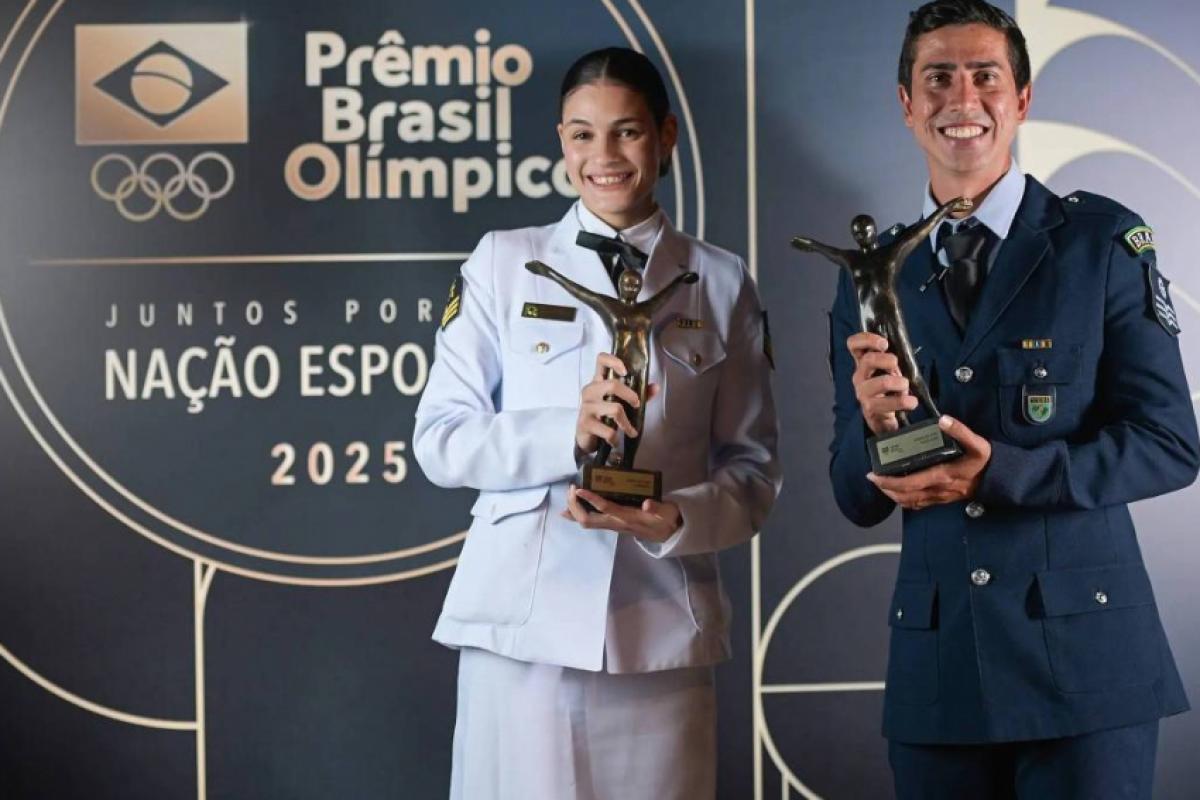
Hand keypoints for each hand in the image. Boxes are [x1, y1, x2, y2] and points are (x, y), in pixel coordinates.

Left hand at [562, 485, 681, 542]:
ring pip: (587, 523)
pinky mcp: (612, 525)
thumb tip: (647, 503)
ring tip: (568, 496)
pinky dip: (577, 516)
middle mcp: (617, 524)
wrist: (669, 534)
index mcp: (629, 518)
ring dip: (574, 511)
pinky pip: (591, 522)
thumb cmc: (667, 519)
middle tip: (572, 488)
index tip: (580, 489)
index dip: (591, 499)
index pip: (606, 508)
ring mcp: (613, 526)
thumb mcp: (667, 512)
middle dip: (576, 506)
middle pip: (589, 520)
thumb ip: (658, 508)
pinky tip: (568, 511)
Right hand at [575, 354, 657, 455]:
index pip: (601, 360)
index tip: (625, 371)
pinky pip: (608, 430)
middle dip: (630, 396)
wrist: (585, 437)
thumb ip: (638, 394)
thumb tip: (656, 387)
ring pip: (614, 409)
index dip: (613, 361)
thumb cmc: (603, 415)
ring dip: (627, 423)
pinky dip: (615, 438)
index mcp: (598, 382)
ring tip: (630, 431)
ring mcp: (586, 407)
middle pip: (613, 385)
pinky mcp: (585, 423)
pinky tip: (615, 440)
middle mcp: (590, 391)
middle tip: (637, 405)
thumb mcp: (619, 402)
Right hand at [847, 332, 918, 434]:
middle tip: (897, 364)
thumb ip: (892, 360)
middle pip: (868, 360)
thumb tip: (903, 349)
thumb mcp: (890, 371)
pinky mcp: (870, 408)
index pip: (854, 345)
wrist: (883, 418)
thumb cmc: (889, 389)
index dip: (866, 339)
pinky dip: (902, 401)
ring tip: (906, 385)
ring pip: (880, 382)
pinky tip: (911, 402)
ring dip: (898, 383)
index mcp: (863, 362)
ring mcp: (863, 392)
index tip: (884, 343)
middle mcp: (859, 376)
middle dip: (886, 359)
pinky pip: (886, 403)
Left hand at [867, 415, 991, 509]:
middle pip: (904, 496)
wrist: (999, 479)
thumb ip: (960, 431)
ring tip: (882, 484)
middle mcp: (938, 490)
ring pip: (910, 502)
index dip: (888, 481)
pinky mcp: (943, 499)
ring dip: (893, 495)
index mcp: (942, 476)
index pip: (908, 483)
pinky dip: (906, 500)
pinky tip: (900, 492)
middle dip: (885, 488)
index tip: (873, 474)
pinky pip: (920, 504)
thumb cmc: (986, 461)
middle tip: (873, 478)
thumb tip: (943, 420)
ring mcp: (940, 497)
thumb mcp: (977, 443)